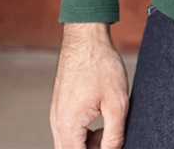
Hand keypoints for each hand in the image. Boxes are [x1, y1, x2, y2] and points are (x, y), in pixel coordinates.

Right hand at [50, 22, 128, 148]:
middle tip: (110, 141)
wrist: (86, 36)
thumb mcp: (116, 102)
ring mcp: (56, 113)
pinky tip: (100, 122)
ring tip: (109, 132)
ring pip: (69, 143)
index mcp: (68, 126)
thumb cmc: (101, 65)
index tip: (112, 147)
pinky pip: (68, 130)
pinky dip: (83, 134)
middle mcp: (57, 123)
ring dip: (88, 145)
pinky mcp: (60, 105)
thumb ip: (114, 135)